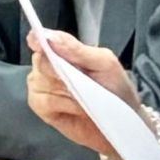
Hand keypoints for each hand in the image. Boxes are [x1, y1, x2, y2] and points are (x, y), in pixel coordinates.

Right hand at [20, 25, 147, 159]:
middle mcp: (44, 65)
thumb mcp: (104, 63)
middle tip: (82, 77)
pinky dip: (64, 104)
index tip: (40, 42)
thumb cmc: (114, 88)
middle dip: (61, 69)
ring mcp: (39, 86)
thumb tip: (50, 38)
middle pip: (41, 61)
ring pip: (41, 81)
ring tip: (84, 95)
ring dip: (66, 89)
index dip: (38, 39)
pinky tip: (78, 107)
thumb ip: (77, 49)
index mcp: (59, 50)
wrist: (121, 121)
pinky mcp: (39, 106)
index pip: (40, 39)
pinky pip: (44, 101)